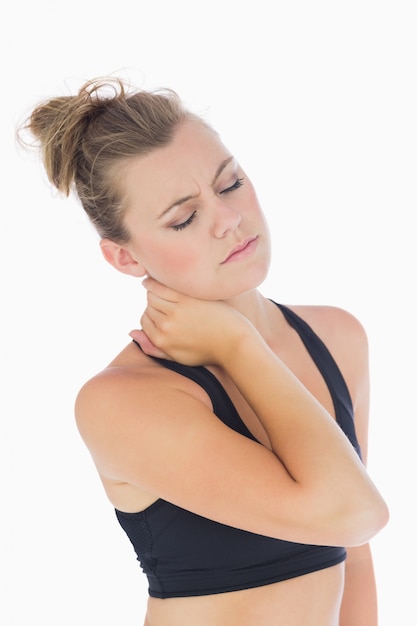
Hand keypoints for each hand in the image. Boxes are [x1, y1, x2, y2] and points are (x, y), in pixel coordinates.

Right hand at [130, 278, 251, 365]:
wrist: (233, 343)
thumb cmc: (207, 350)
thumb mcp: (177, 357)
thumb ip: (152, 347)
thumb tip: (131, 332)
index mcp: (160, 341)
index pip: (144, 320)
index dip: (152, 314)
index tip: (162, 310)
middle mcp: (165, 327)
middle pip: (148, 307)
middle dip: (154, 303)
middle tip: (166, 300)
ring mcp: (175, 312)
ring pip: (152, 295)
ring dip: (155, 290)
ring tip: (160, 287)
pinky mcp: (186, 300)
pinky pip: (162, 286)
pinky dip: (154, 281)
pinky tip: (155, 278)